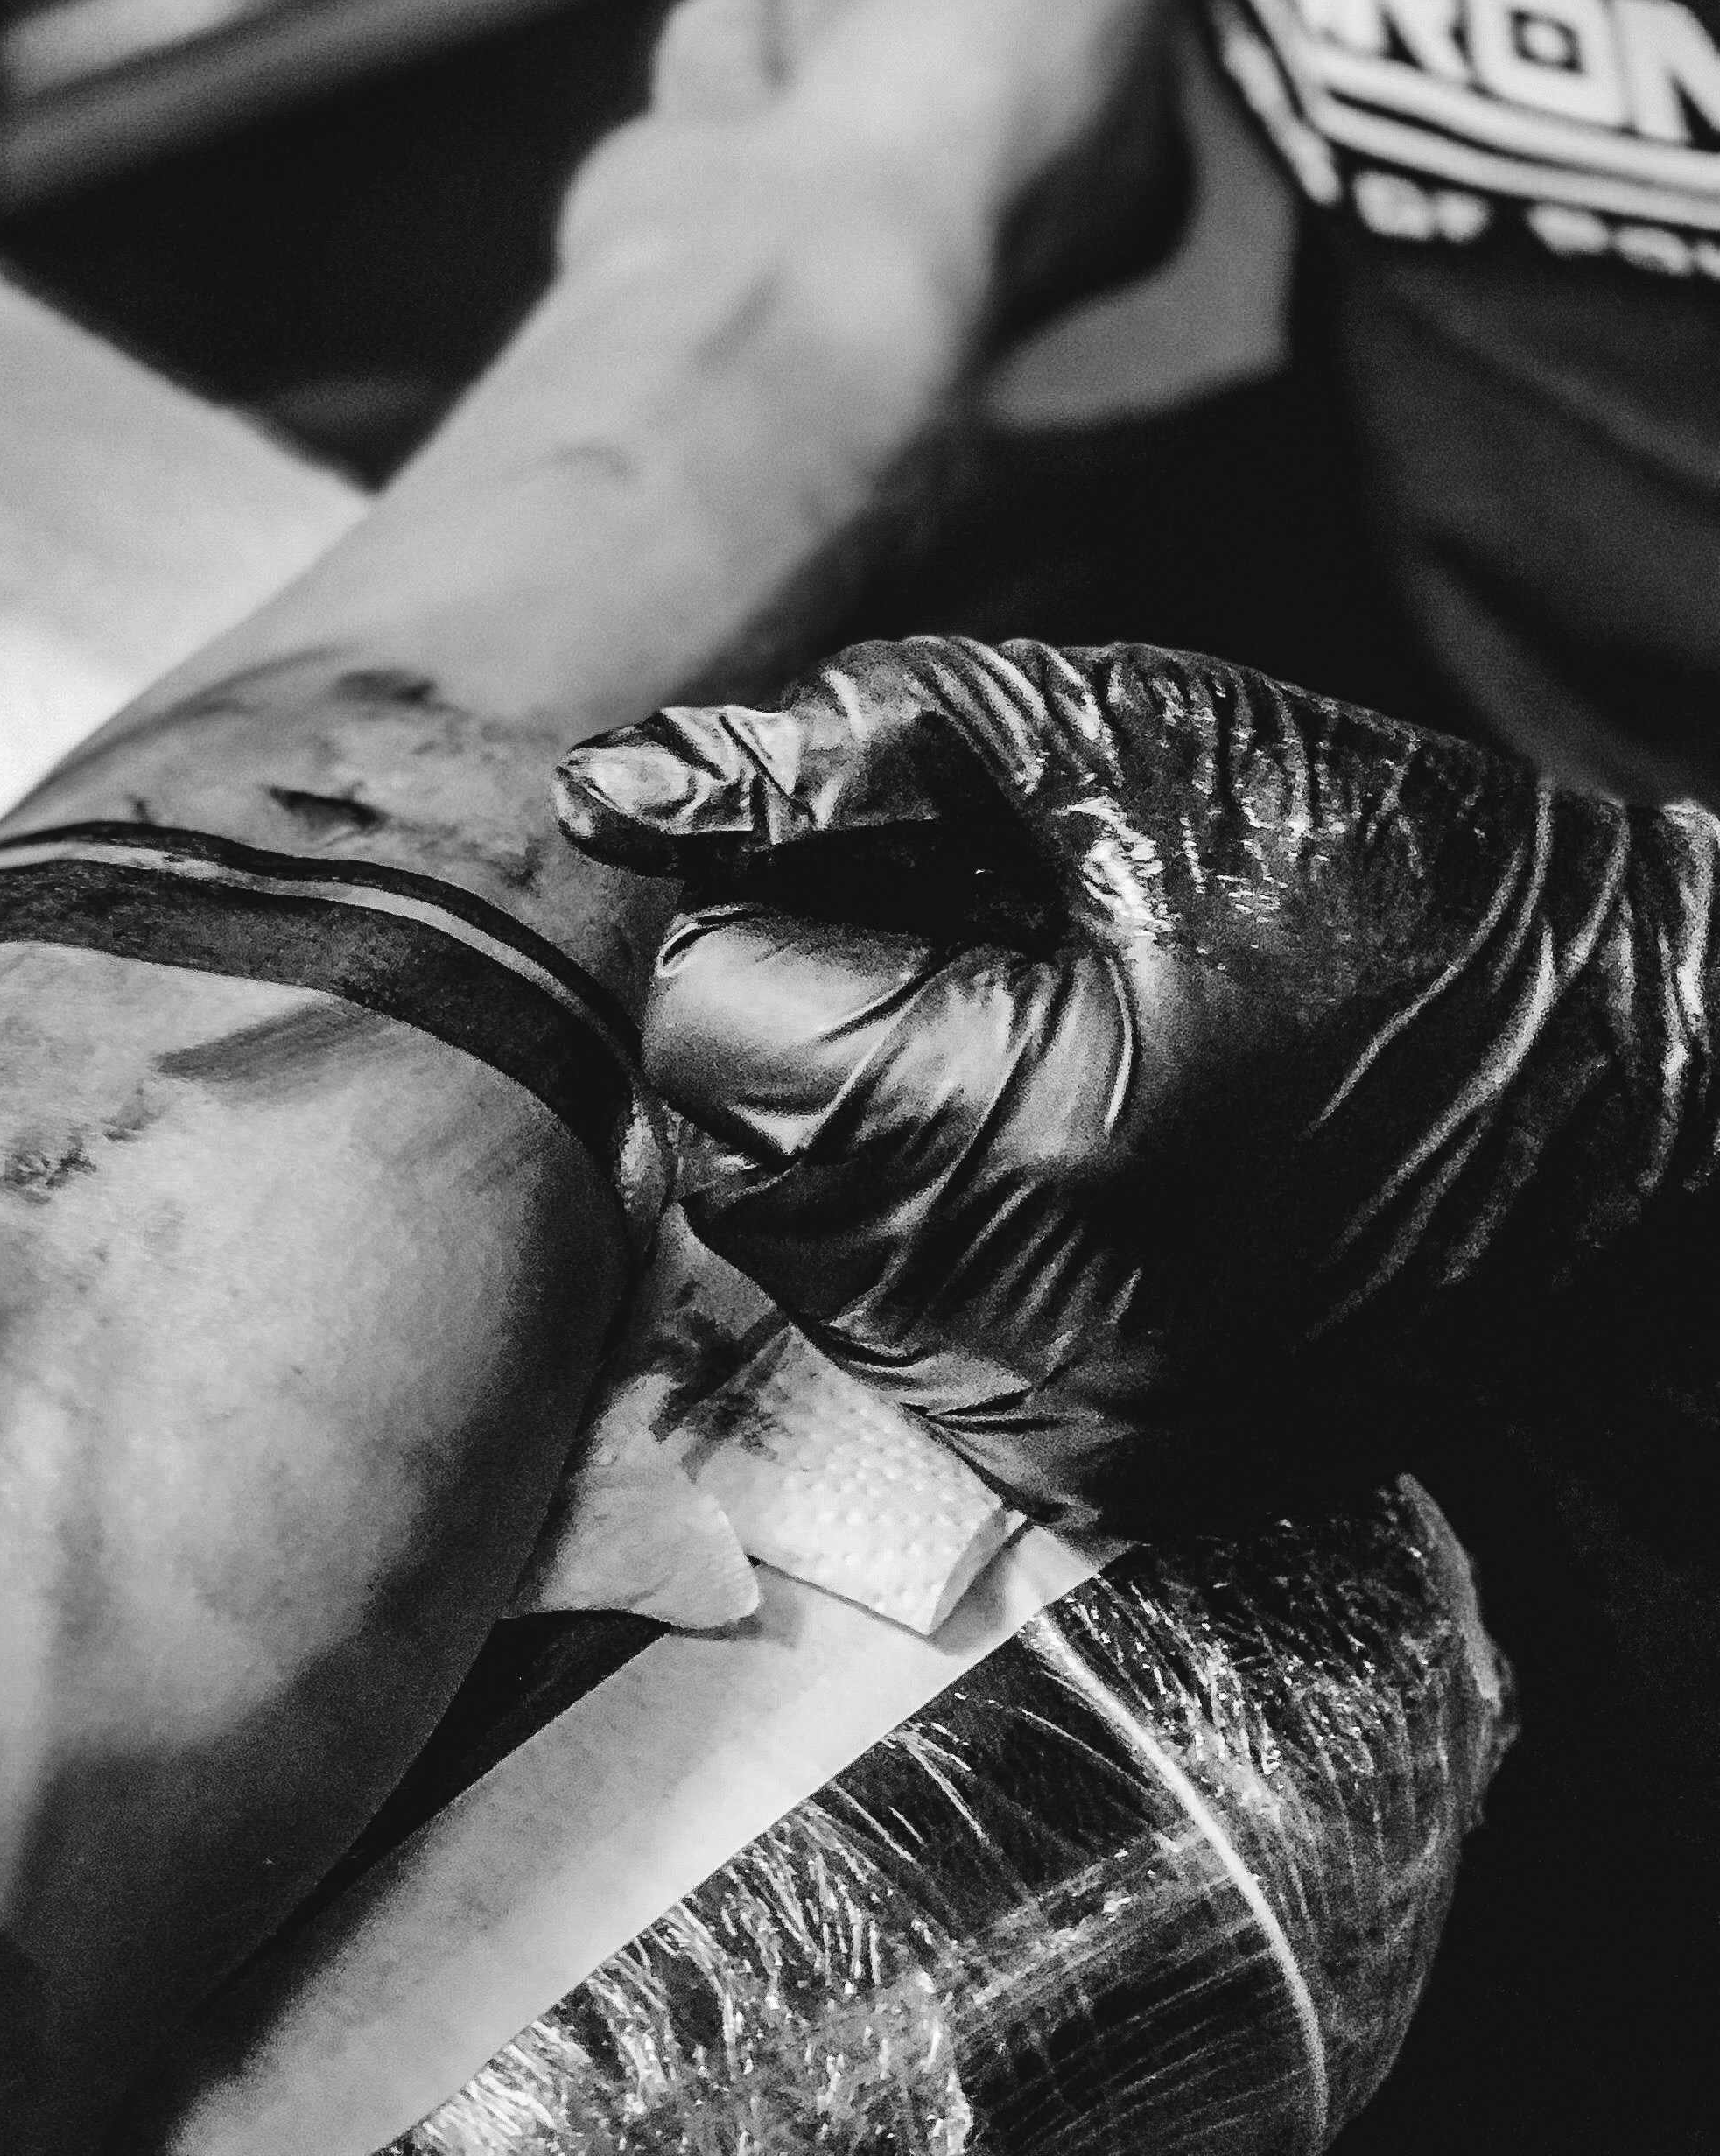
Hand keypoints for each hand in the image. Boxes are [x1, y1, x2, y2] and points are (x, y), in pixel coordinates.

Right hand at [555, 0, 1189, 350]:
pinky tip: (745, 105)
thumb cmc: (968, 133)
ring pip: (833, 15)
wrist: (784, 260)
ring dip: (821, 11)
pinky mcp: (727, 191)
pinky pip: (724, 49)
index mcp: (1126, 176)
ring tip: (830, 69)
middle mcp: (992, 209)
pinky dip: (724, 54)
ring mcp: (850, 208)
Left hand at [556, 634, 1719, 1522]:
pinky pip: (884, 1326)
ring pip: (784, 1240)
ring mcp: (1064, 1429)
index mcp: (1031, 1136)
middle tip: (982, 938)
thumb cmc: (1372, 867)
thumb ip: (833, 752)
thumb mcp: (1104, 738)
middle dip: (799, 1005)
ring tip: (1035, 1030)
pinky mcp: (1095, 1471)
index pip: (706, 1016)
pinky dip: (917, 1214)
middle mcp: (1030, 1334)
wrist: (1607, 1066)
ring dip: (846, 1110)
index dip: (777, 899)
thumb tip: (603, 788)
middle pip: (721, 1140)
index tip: (911, 862)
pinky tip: (1058, 1138)